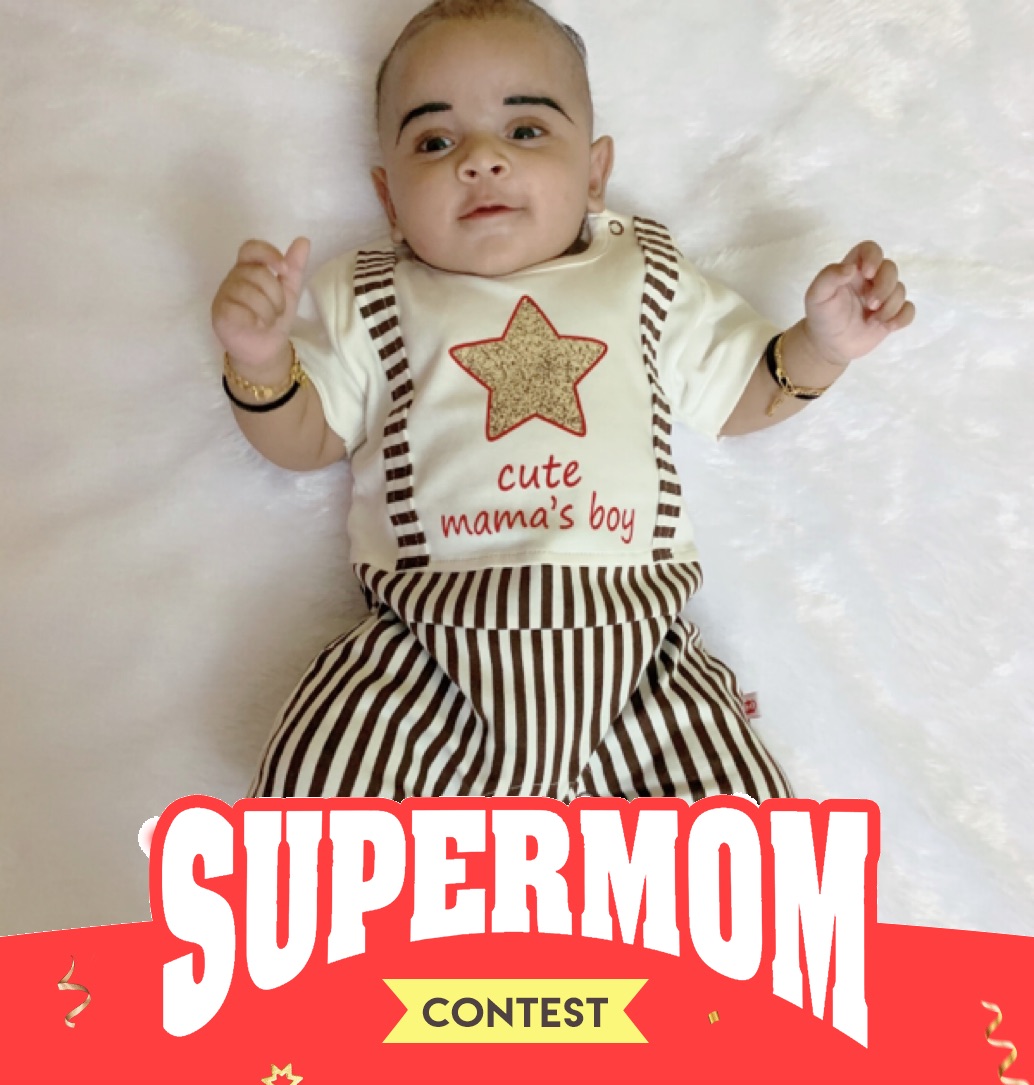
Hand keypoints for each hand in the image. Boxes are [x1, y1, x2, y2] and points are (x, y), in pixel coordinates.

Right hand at [211, 237, 310, 370]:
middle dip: (276, 294)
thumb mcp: (289, 291)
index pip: (251, 248)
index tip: (284, 269)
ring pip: (247, 291)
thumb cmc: (274, 318)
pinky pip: (235, 307)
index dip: (268, 253)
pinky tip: (255, 325)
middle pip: (256, 273)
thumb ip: (295, 267)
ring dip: (267, 310)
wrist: (266, 350)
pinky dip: (252, 318)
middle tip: (279, 311)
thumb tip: (303, 240)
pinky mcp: (219, 313)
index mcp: (249, 268)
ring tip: (268, 321)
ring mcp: (224, 295)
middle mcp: (234, 278)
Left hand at [802, 241, 914, 364]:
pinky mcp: (891, 315)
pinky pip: (909, 310)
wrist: (828, 346)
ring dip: (890, 306)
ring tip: (873, 320)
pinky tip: (887, 326)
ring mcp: (883, 297)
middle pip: (891, 268)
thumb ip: (828, 277)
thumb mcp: (816, 296)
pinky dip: (902, 317)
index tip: (868, 273)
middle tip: (870, 305)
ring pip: (901, 290)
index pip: (870, 249)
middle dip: (884, 287)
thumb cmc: (822, 317)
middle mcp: (870, 280)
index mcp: (853, 270)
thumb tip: (851, 268)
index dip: (874, 256)